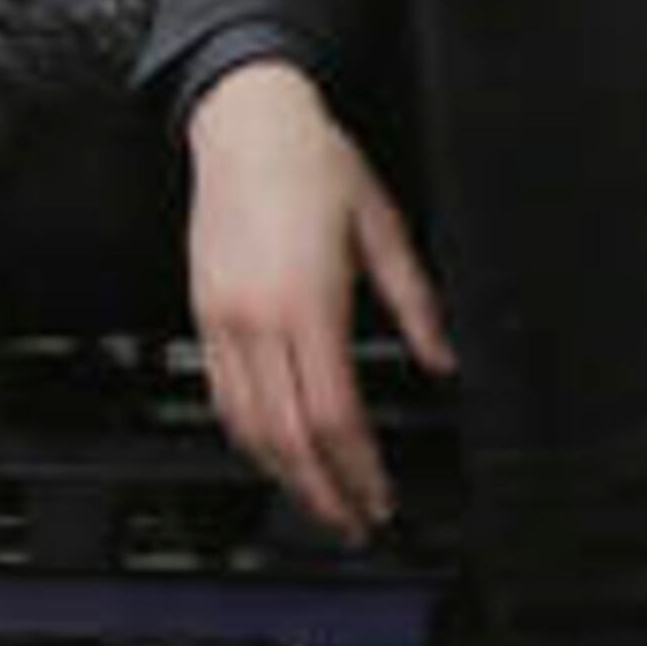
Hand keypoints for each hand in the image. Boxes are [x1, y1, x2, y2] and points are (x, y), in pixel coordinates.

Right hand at [183, 60, 453, 543]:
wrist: (245, 122)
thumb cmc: (311, 162)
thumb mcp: (383, 227)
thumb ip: (417, 302)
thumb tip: (442, 357)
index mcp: (308, 301)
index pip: (333, 415)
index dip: (359, 469)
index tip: (380, 497)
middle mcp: (258, 318)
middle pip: (288, 436)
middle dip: (323, 490)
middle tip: (354, 522)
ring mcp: (223, 319)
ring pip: (247, 425)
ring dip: (283, 474)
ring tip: (317, 500)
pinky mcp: (204, 312)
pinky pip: (222, 395)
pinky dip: (249, 436)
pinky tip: (273, 450)